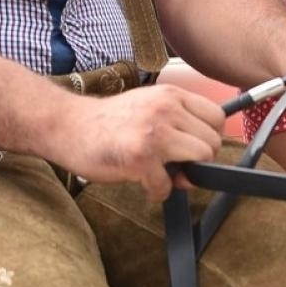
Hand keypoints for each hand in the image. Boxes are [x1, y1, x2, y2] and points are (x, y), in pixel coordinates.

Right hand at [52, 85, 224, 201]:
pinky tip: (143, 183)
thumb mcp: (149, 106)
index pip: (217, 117)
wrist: (69, 126)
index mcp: (171, 95)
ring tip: (162, 173)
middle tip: (176, 164)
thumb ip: (177, 122)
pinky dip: (157, 191)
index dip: (209, 137)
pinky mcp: (140, 157)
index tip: (194, 148)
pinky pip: (167, 185)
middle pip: (212, 143)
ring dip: (183, 175)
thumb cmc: (109, 121)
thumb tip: (203, 155)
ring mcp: (154, 133)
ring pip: (200, 160)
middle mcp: (166, 109)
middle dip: (198, 160)